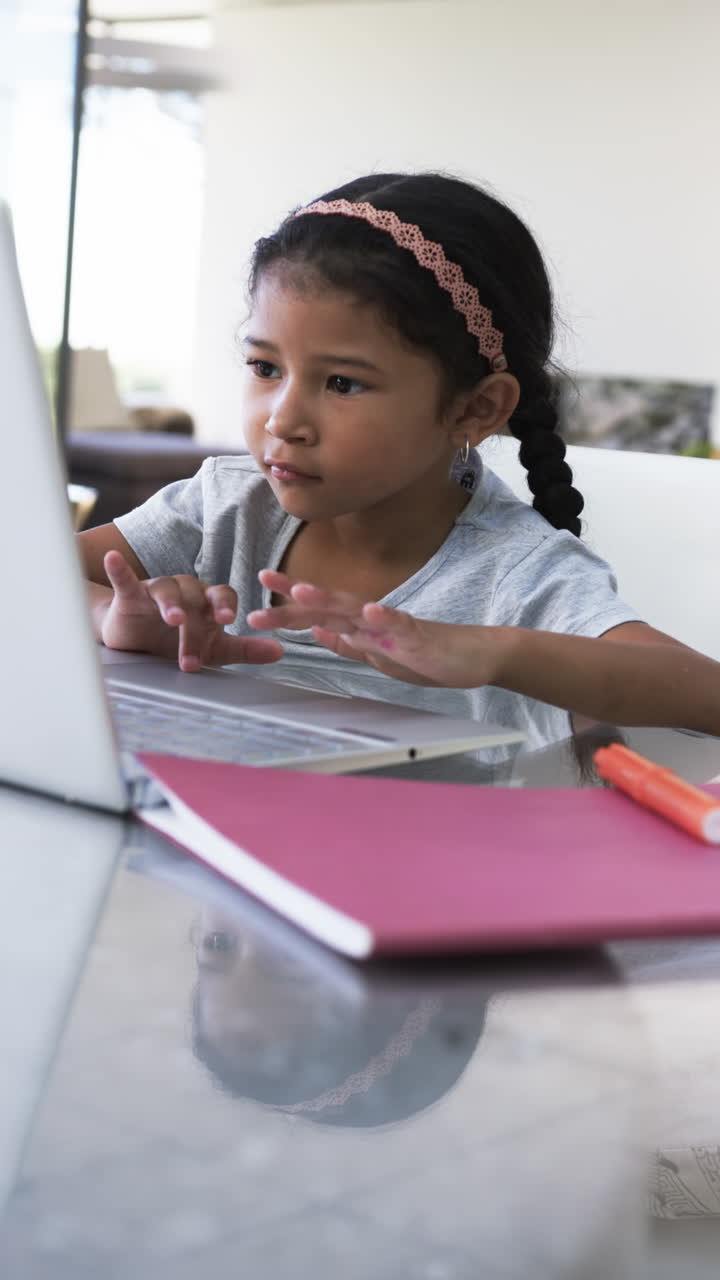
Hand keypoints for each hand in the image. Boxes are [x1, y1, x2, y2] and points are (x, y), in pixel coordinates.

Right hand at [98, 551, 283, 671]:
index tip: (229, 622)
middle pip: (194, 602)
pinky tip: (113, 559)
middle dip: (193, 631)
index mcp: (207, 601)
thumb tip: (281, 651)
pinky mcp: (130, 594)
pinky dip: (120, 569)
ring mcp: (158, 590)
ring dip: (170, 605)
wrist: (136, 642)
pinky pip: (126, 579)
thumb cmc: (178, 641)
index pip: (222, 597)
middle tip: (191, 657)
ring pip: (167, 591)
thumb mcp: (214, 649)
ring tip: (173, 619)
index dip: (225, 606)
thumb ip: (245, 649)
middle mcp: (186, 591)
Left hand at [248, 569, 499, 686]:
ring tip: (301, 589)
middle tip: (260, 583)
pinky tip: (370, 611)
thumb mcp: (377, 655)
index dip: (287, 606)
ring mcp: (393, 626)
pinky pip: (399, 625)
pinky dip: (383, 618)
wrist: (474, 657)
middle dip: (293, 597)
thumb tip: (314, 631)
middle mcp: (371, 619)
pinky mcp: (418, 636)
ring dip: (328, 598)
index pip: (317, 613)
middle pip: (326, 605)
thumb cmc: (427, 656)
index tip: (255, 599)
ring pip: (355, 609)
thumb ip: (347, 642)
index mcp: (359, 626)